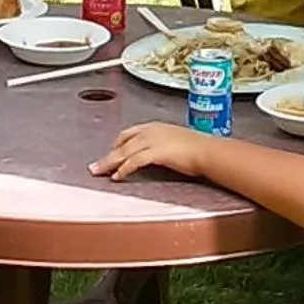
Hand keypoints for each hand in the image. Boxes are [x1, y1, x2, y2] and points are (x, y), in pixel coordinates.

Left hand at [89, 122, 208, 181]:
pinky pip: (134, 161)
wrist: (207, 151)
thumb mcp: (176, 143)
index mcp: (155, 127)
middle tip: (95, 166)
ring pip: (124, 151)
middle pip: (122, 143)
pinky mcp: (155, 152)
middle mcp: (151, 131)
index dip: (117, 145)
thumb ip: (163, 147)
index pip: (129, 134)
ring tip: (98, 172)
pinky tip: (117, 176)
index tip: (111, 154)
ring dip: (109, 163)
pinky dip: (123, 169)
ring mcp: (152, 140)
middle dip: (107, 155)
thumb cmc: (198, 150)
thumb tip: (159, 156)